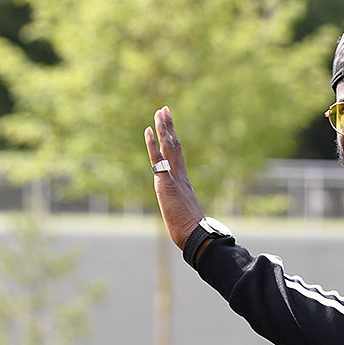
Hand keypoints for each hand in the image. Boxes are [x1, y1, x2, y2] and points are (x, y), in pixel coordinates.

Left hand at [144, 106, 202, 248]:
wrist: (195, 234)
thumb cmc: (192, 229)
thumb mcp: (185, 213)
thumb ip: (183, 206)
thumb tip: (186, 213)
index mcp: (184, 180)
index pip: (177, 154)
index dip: (173, 138)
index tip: (169, 124)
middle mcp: (180, 175)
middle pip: (174, 145)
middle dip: (169, 127)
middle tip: (164, 109)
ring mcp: (173, 178)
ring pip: (168, 147)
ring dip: (163, 129)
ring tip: (159, 112)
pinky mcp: (166, 183)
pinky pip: (158, 160)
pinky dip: (153, 145)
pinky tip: (148, 131)